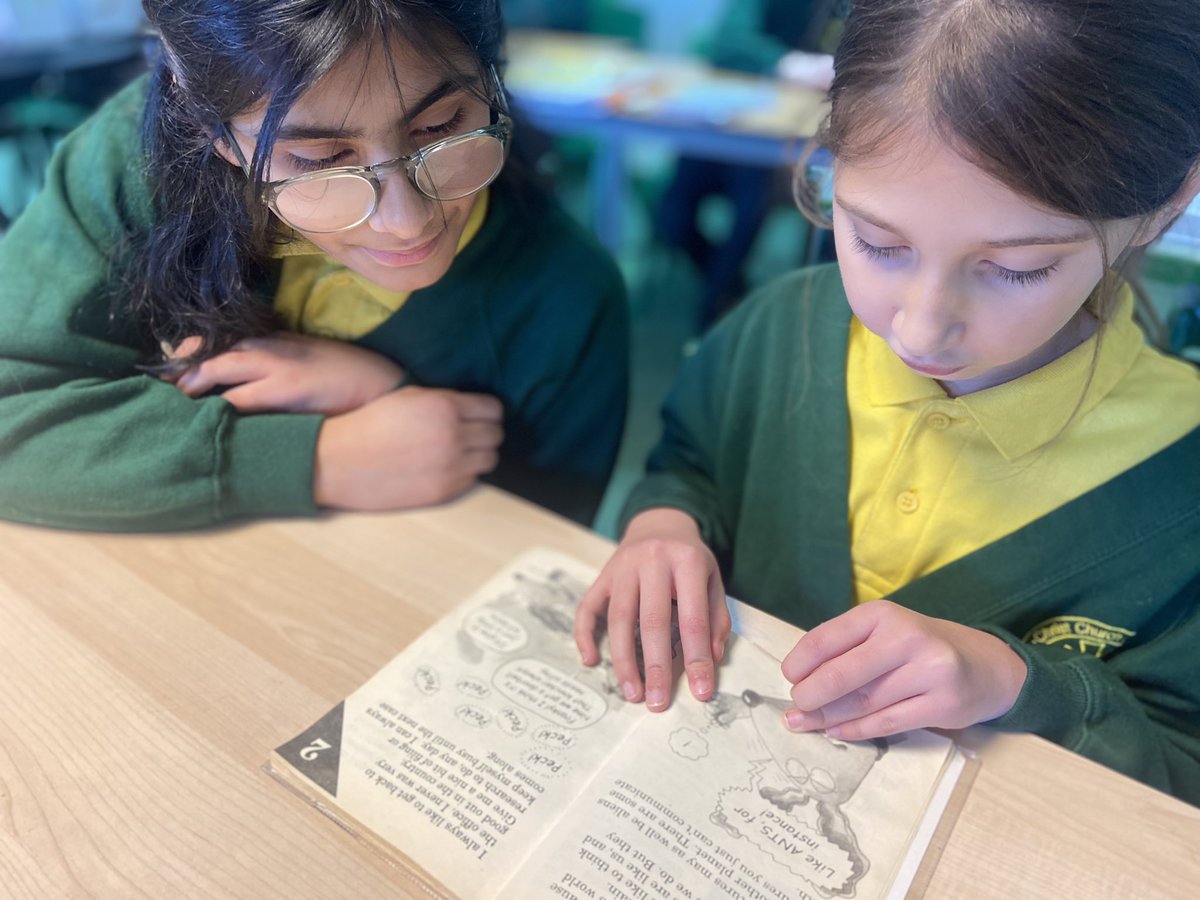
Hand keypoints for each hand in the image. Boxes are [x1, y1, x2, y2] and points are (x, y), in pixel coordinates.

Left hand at [169, 332, 403, 415]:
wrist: (383, 385)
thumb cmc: (348, 376)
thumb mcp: (309, 358)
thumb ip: (278, 360)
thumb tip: (244, 377)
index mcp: (275, 337)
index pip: (221, 336)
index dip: (190, 350)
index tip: (170, 366)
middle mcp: (271, 345)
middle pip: (210, 348)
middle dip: (180, 367)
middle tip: (158, 387)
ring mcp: (277, 365)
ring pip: (217, 367)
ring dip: (191, 385)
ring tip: (172, 402)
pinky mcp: (286, 389)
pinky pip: (239, 399)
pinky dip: (218, 407)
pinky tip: (204, 419)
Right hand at [313, 387, 502, 509]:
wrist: (338, 460)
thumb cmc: (370, 423)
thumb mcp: (409, 397)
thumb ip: (446, 401)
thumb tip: (475, 409)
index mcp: (445, 407)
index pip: (494, 409)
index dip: (486, 412)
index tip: (477, 415)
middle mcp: (453, 436)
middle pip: (496, 435)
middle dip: (484, 432)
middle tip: (467, 434)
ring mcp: (450, 466)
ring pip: (490, 460)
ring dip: (478, 455)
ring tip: (458, 452)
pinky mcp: (443, 491)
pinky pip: (472, 480)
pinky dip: (463, 474)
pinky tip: (442, 467)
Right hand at [574, 508, 729, 711]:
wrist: (660, 523)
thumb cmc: (689, 560)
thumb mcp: (713, 579)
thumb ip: (716, 618)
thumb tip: (712, 659)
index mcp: (686, 562)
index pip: (693, 618)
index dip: (697, 658)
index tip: (700, 691)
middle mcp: (651, 562)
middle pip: (651, 621)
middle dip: (656, 667)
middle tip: (658, 703)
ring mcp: (621, 567)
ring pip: (618, 618)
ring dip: (623, 661)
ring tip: (632, 692)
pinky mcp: (602, 575)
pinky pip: (587, 607)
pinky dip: (584, 635)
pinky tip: (590, 661)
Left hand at [780, 600, 1027, 739]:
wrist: (984, 665)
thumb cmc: (918, 649)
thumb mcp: (884, 633)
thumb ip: (845, 650)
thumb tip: (798, 681)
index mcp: (882, 615)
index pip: (827, 638)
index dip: (801, 662)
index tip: (789, 677)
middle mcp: (906, 638)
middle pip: (843, 675)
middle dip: (811, 695)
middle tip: (795, 707)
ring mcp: (929, 672)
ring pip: (863, 703)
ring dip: (828, 718)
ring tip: (804, 724)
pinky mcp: (943, 704)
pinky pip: (887, 724)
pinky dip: (857, 730)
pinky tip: (838, 732)